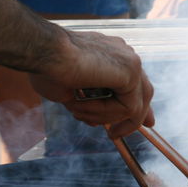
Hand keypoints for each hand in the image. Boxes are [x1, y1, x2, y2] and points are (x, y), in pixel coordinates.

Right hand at [29, 30, 154, 138]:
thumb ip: (88, 104)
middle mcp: (124, 54)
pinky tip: (80, 105)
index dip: (136, 104)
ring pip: (133, 104)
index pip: (133, 82)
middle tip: (120, 134)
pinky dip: (104, 112)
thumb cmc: (47, 68)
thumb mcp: (69, 93)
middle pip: (143, 91)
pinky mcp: (131, 70)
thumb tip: (96, 122)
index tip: (143, 123)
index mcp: (111, 55)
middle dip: (139, 116)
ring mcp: (130, 60)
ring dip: (105, 116)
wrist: (44, 52)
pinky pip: (128, 107)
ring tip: (76, 111)